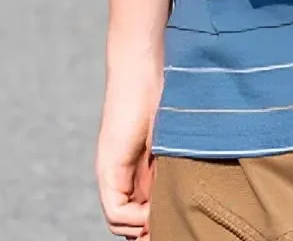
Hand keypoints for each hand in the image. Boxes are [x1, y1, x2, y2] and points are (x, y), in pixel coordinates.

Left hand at [96, 54, 163, 238]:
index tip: (176, 221)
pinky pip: (115, 210)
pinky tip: (152, 209)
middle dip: (148, 230)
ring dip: (141, 226)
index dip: (154, 222)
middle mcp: (118, 173)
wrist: (142, 67)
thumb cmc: (164, 92)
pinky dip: (134, 218)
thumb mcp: (171, 138)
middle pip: (127, 220)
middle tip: (170, 228)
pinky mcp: (109, 166)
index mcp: (134, 167)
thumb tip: (183, 192)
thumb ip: (170, 163)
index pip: (138, 210)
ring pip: (119, 220)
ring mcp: (111, 171)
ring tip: (162, 218)